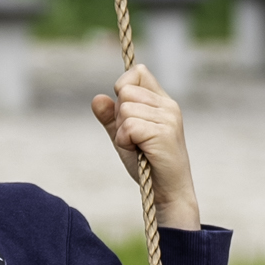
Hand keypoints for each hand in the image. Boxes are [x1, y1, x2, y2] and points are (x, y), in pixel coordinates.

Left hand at [92, 64, 200, 230]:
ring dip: (122, 133)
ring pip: (125, 109)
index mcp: (162, 101)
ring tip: (138, 147)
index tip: (125, 113)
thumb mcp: (124, 137)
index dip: (122, 88)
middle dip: (119, 117)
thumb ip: (110, 118)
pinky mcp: (163, 133)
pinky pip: (128, 127)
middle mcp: (167, 105)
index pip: (137, 72)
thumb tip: (96, 98)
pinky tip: (138, 151)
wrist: (167, 192)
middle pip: (125, 91)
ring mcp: (168, 117)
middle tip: (133, 138)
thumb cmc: (147, 164)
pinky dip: (125, 142)